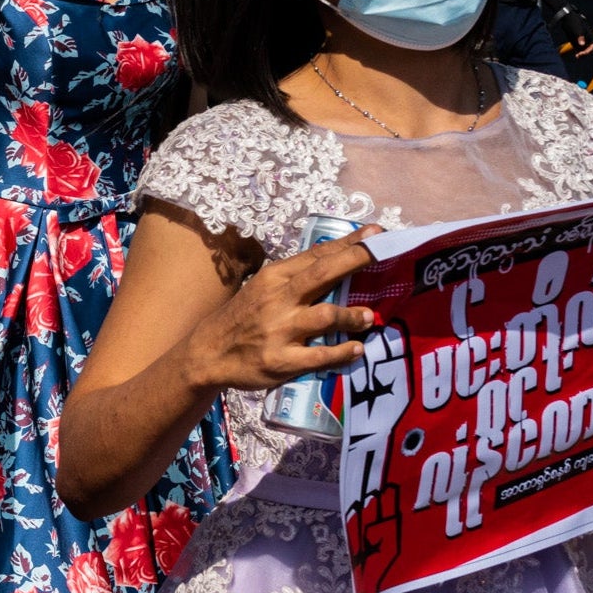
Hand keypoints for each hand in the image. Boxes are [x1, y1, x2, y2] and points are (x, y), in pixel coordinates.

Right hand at [183, 228, 378, 393]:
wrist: (208, 353)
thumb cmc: (244, 317)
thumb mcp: (264, 288)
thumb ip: (296, 276)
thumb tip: (334, 258)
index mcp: (275, 277)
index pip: (318, 255)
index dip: (350, 243)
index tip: (377, 232)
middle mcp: (278, 299)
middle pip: (323, 274)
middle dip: (356, 260)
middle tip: (384, 253)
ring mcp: (280, 330)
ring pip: (325, 316)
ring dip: (351, 316)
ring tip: (369, 317)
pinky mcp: (281, 360)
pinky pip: (319, 355)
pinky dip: (341, 352)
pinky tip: (356, 349)